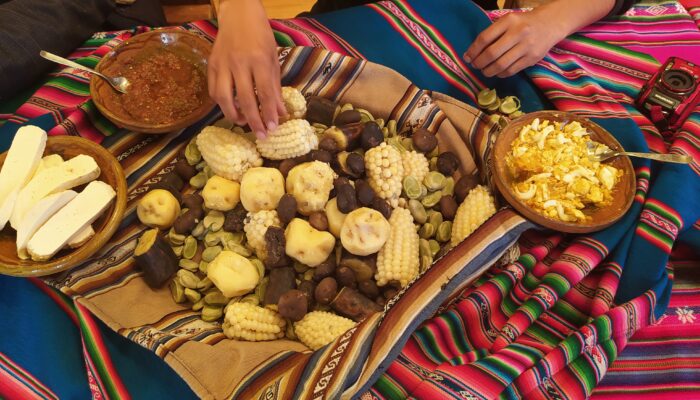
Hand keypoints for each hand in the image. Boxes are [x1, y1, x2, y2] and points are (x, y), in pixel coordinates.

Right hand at [208, 0, 285, 137]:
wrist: (238, 15)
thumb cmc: (260, 36)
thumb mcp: (273, 59)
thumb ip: (275, 87)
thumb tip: (280, 113)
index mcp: (259, 60)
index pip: (264, 93)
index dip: (269, 113)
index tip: (273, 128)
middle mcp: (239, 64)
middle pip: (244, 99)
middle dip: (254, 121)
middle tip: (261, 135)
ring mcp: (222, 64)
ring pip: (223, 97)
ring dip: (233, 115)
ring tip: (243, 122)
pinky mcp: (211, 65)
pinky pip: (213, 90)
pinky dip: (221, 103)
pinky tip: (230, 108)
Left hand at [463, 11, 564, 77]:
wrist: (550, 24)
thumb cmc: (523, 23)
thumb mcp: (508, 21)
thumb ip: (492, 34)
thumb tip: (472, 53)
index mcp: (509, 21)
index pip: (485, 38)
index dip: (473, 50)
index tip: (467, 57)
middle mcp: (518, 33)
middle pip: (491, 54)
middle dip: (479, 63)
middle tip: (475, 65)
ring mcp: (526, 47)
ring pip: (501, 65)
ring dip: (488, 71)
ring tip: (484, 71)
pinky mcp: (532, 58)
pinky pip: (511, 71)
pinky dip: (500, 74)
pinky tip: (497, 72)